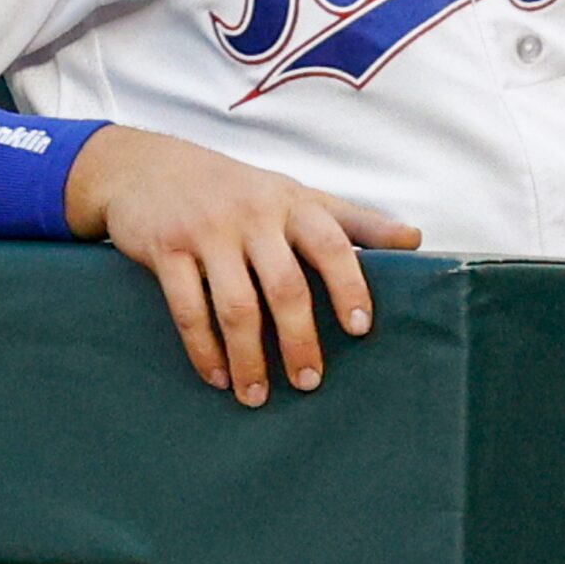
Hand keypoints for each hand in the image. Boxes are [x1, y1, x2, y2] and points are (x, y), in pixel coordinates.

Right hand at [67, 126, 422, 406]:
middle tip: (309, 382)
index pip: (333, 244)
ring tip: (257, 395)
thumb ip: (354, 221)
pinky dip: (204, 350)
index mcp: (294, 203)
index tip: (361, 328)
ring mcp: (208, 232)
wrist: (149, 167)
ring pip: (235, 305)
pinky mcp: (166, 249)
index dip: (349, 285)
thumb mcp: (298, 195)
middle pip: (285, 284)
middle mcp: (255, 215)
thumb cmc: (241, 189)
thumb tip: (415, 241)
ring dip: (249, 357)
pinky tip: (218, 377)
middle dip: (299, 338)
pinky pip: (188, 309)